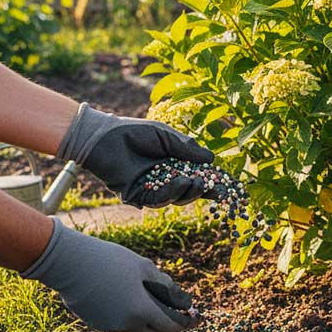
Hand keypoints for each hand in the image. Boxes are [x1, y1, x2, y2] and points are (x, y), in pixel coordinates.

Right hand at [21, 219, 195, 331]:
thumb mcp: (144, 268)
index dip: (186, 322)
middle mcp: (126, 325)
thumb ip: (166, 287)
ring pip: (136, 325)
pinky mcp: (96, 323)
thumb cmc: (110, 261)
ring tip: (149, 295)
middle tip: (178, 308)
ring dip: (146, 315)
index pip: (170, 325)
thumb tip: (184, 302)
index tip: (196, 316)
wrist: (69, 264)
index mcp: (141, 311)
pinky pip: (120, 322)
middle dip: (167, 320)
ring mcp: (109, 326)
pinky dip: (128, 313)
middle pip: (155, 328)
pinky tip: (125, 295)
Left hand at [57, 103, 213, 206]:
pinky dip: (172, 193)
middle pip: (189, 190)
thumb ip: (187, 148)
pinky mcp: (137, 197)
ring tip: (198, 182)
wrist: (104, 136)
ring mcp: (151, 189)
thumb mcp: (166, 136)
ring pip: (176, 198)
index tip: (226, 183)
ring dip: (189, 192)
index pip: (196, 175)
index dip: (211, 180)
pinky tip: (181, 183)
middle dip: (203, 190)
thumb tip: (212, 160)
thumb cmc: (134, 131)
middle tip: (215, 187)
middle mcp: (164, 179)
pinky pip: (158, 200)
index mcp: (173, 164)